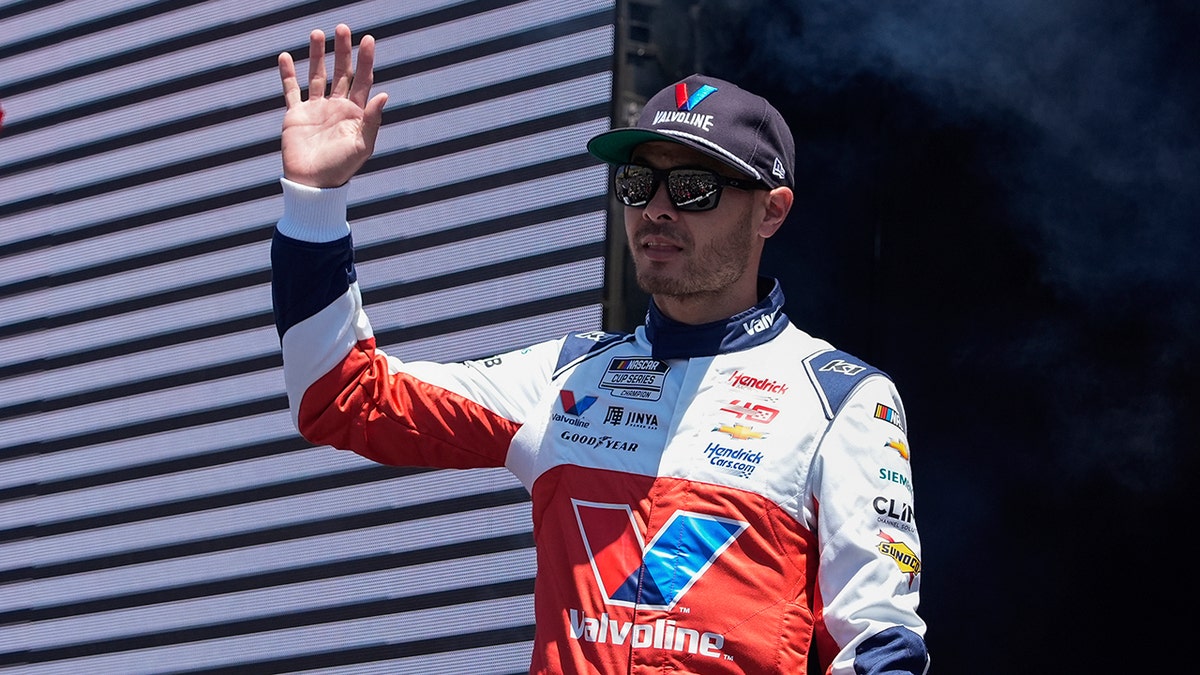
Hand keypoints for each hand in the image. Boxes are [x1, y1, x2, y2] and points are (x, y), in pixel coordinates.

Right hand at [277, 24, 387, 187]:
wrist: (312, 184)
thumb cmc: (340, 169)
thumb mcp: (361, 146)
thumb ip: (372, 120)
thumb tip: (384, 94)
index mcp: (355, 113)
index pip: (362, 80)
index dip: (365, 60)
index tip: (367, 39)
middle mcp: (337, 107)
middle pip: (342, 72)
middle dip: (342, 50)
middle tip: (342, 28)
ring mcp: (316, 109)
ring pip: (317, 75)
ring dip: (317, 55)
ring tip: (317, 33)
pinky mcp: (296, 115)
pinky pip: (291, 90)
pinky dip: (287, 74)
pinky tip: (284, 56)